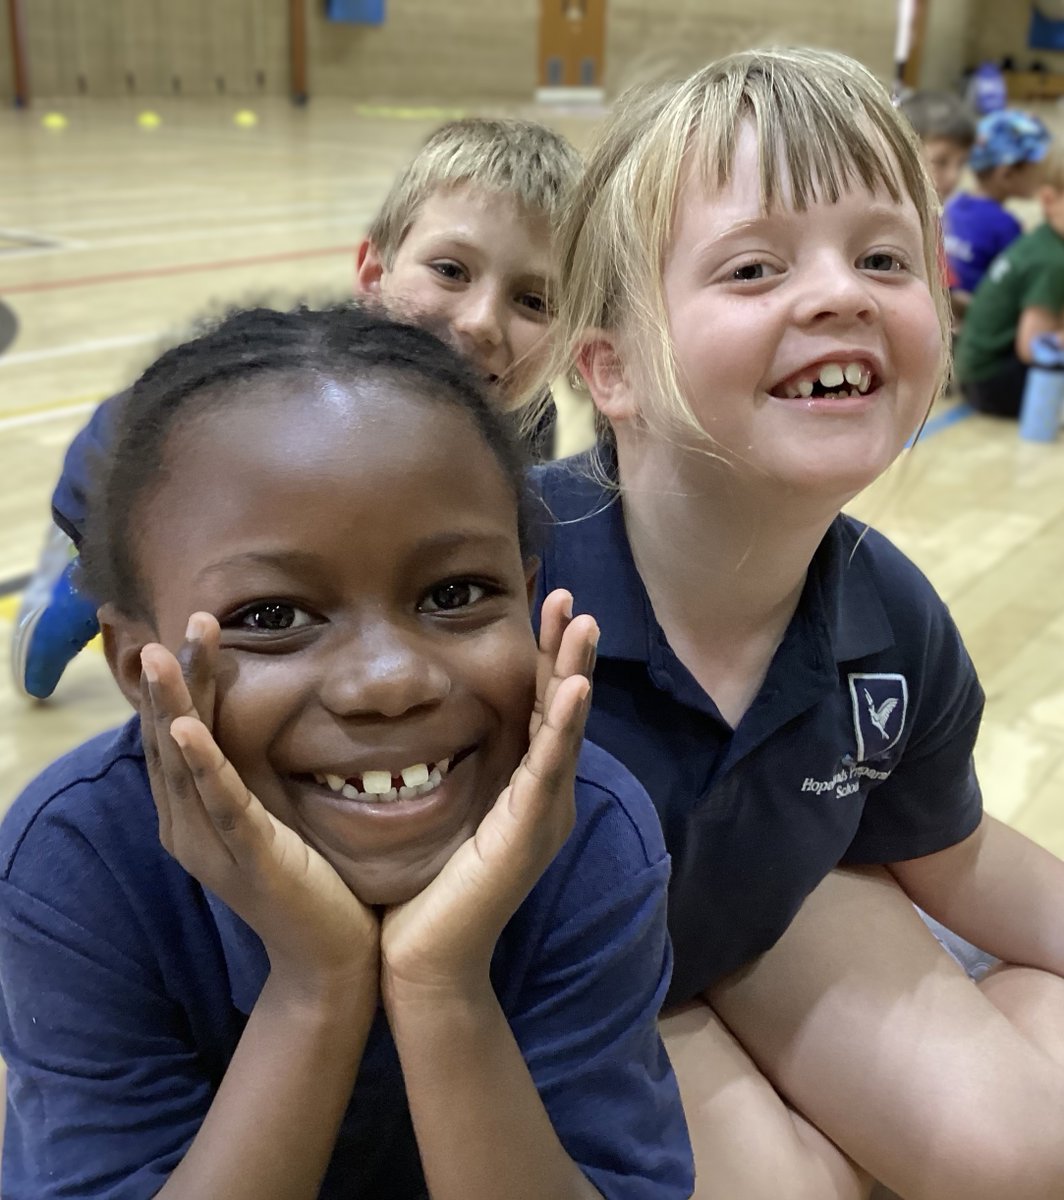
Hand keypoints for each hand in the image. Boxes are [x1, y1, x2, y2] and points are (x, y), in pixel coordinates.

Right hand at [140, 614, 379, 998]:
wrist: (332, 959)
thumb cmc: (313, 882)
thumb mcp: (277, 815)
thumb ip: (262, 773)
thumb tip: (275, 717)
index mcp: (195, 813)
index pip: (179, 734)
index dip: (181, 681)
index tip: (192, 627)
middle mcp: (189, 827)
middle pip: (172, 738)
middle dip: (174, 678)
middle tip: (183, 621)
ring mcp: (213, 845)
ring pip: (185, 762)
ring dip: (174, 704)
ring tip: (163, 655)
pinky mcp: (247, 859)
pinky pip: (220, 803)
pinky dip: (201, 763)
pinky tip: (187, 728)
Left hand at [380, 590, 596, 1000]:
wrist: (424, 962)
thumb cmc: (423, 889)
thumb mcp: (439, 812)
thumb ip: (445, 769)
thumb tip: (418, 722)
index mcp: (524, 788)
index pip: (539, 708)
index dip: (543, 656)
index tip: (541, 604)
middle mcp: (544, 795)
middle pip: (562, 709)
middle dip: (566, 650)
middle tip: (569, 597)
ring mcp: (544, 814)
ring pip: (565, 729)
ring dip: (575, 672)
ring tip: (583, 623)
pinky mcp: (530, 833)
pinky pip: (550, 769)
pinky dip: (566, 726)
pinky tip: (577, 688)